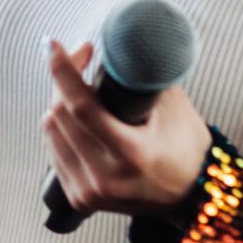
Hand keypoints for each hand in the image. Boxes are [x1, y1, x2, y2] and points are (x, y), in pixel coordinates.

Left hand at [41, 39, 213, 216]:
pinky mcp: (79, 198)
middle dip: (63, 78)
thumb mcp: (174, 107)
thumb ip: (144, 78)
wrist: (191, 197)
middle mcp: (105, 176)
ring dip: (59, 102)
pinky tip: (77, 118)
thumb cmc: (186, 148)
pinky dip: (60, 127)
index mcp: (131, 154)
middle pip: (60, 114)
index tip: (53, 45)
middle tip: (81, 57)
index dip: (63, 71)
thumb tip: (117, 47)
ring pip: (51, 130)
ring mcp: (89, 191)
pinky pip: (53, 150)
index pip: (82, 106)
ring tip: (81, 88)